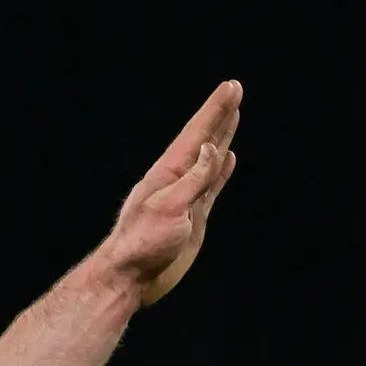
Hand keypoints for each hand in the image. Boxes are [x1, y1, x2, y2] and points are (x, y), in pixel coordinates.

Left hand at [93, 80, 242, 308]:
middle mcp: (178, 179)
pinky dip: (220, 170)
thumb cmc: (143, 243)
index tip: (232, 88)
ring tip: (233, 116)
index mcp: (169, 172)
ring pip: (209, 160)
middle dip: (220, 115)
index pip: (197, 133)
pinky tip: (227, 158)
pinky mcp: (192, 217)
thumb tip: (211, 148)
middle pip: (204, 140)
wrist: (131, 277)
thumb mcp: (170, 207)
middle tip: (234, 91)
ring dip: (222, 137)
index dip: (215, 110)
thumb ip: (194, 178)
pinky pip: (211, 186)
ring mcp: (186, 197)